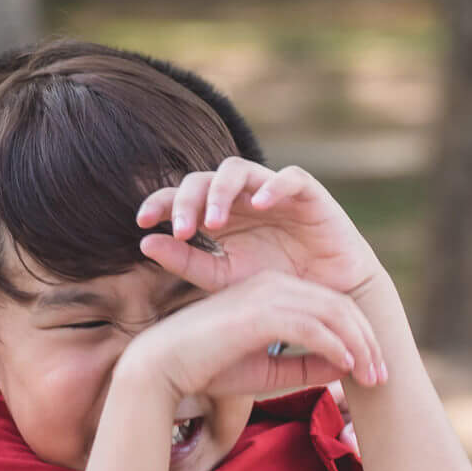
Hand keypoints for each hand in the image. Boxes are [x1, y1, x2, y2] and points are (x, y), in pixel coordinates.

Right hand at [120, 269, 387, 405]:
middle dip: (367, 342)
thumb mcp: (269, 372)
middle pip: (338, 307)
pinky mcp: (259, 312)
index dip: (359, 338)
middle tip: (381, 378)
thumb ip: (306, 366)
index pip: (331, 308)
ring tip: (372, 378)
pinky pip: (311, 326)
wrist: (162, 369)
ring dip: (357, 347)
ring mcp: (266, 294)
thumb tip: (347, 370)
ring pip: (331, 314)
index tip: (372, 373)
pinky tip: (348, 367)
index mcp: (273, 291)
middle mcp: (273, 285)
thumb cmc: (209, 369)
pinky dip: (334, 346)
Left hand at [137, 160, 394, 312]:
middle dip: (187, 200)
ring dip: (221, 191)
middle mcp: (241, 198)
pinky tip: (260, 203)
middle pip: (204, 179)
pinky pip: (289, 178)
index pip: (180, 196)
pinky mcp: (307, 193)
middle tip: (181, 230)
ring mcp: (272, 191)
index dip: (159, 202)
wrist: (328, 299)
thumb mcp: (223, 279)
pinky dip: (274, 186)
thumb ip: (186, 262)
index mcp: (217, 215)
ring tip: (214, 222)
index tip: (143, 222)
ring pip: (238, 170)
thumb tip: (144, 242)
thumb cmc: (275, 287)